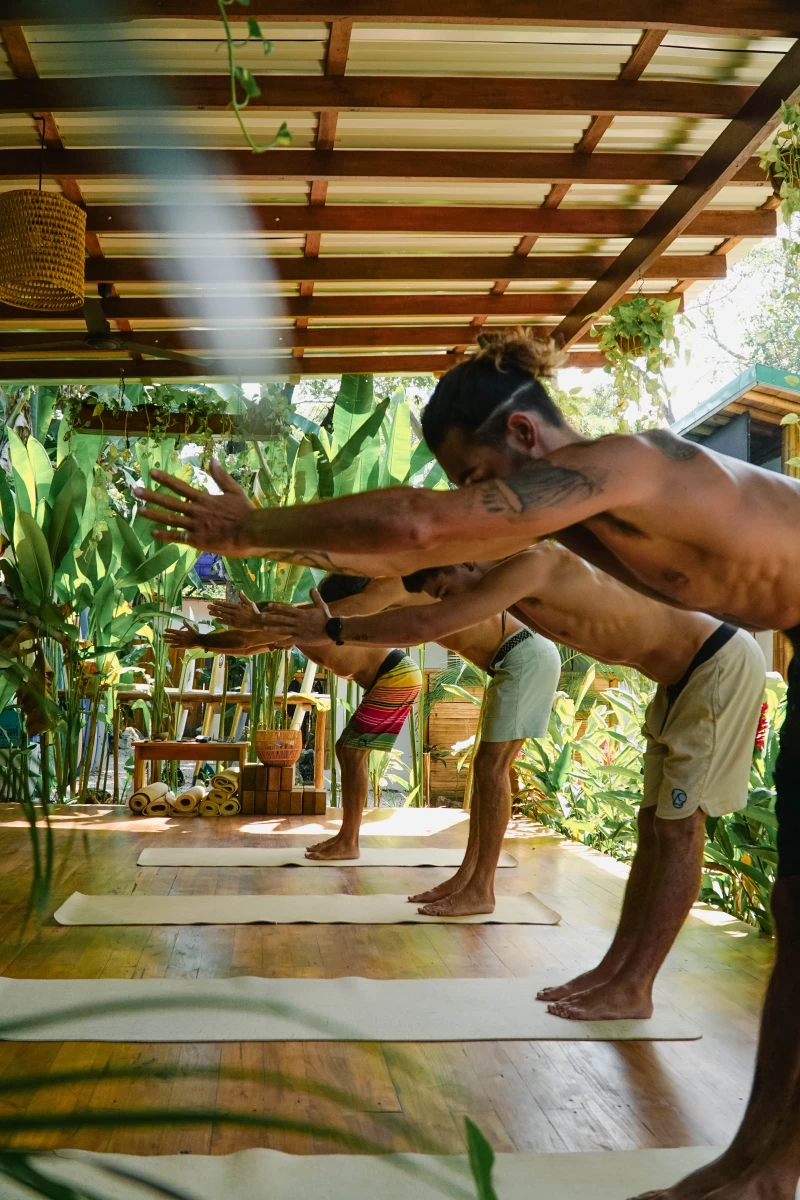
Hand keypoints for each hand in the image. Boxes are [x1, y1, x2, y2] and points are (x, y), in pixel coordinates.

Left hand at [133, 459, 259, 555]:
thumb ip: (221, 476)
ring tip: (139, 509)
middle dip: (151, 495)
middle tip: (135, 490)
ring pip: (169, 519)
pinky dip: (164, 535)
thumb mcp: (234, 490)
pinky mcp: (197, 540)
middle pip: (169, 502)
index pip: (180, 486)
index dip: (165, 479)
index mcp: (204, 499)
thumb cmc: (245, 512)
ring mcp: (195, 526)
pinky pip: (177, 537)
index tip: (152, 472)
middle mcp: (196, 511)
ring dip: (153, 514)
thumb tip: (212, 460)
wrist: (251, 532)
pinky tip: (152, 533)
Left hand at [163, 620, 203, 649]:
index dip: (169, 630)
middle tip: (162, 635)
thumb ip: (187, 625)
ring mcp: (182, 642)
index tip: (165, 629)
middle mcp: (181, 637)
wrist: (200, 641)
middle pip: (172, 636)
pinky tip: (170, 646)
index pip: (174, 631)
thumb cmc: (196, 634)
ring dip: (169, 641)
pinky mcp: (183, 646)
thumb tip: (184, 620)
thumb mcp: (191, 629)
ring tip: (164, 641)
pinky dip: (173, 646)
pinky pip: (177, 646)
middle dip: (167, 636)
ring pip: (174, 641)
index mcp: (183, 633)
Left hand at [208, 591, 262, 630]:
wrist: (258, 622)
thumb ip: (244, 597)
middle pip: (222, 609)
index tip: (214, 601)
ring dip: (216, 614)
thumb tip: (240, 590)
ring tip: (210, 613)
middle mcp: (234, 612)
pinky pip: (226, 622)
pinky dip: (221, 621)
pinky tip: (216, 620)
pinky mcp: (235, 624)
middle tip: (208, 606)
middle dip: (215, 608)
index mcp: (238, 607)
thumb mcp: (250, 603)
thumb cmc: (255, 612)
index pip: (226, 604)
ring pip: (223, 615)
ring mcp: (234, 618)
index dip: (219, 603)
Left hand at [259, 588, 331, 646]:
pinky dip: (282, 643)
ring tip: (264, 628)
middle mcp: (297, 622)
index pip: (287, 609)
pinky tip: (274, 644)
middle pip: (281, 619)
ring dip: (273, 629)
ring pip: (283, 629)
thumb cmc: (326, 618)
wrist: (331, 630)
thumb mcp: (321, 606)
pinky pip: (289, 641)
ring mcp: (298, 631)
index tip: (268, 605)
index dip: (277, 607)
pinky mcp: (300, 639)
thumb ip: (315, 597)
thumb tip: (312, 588)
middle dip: (271, 617)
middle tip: (261, 616)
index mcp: (301, 614)